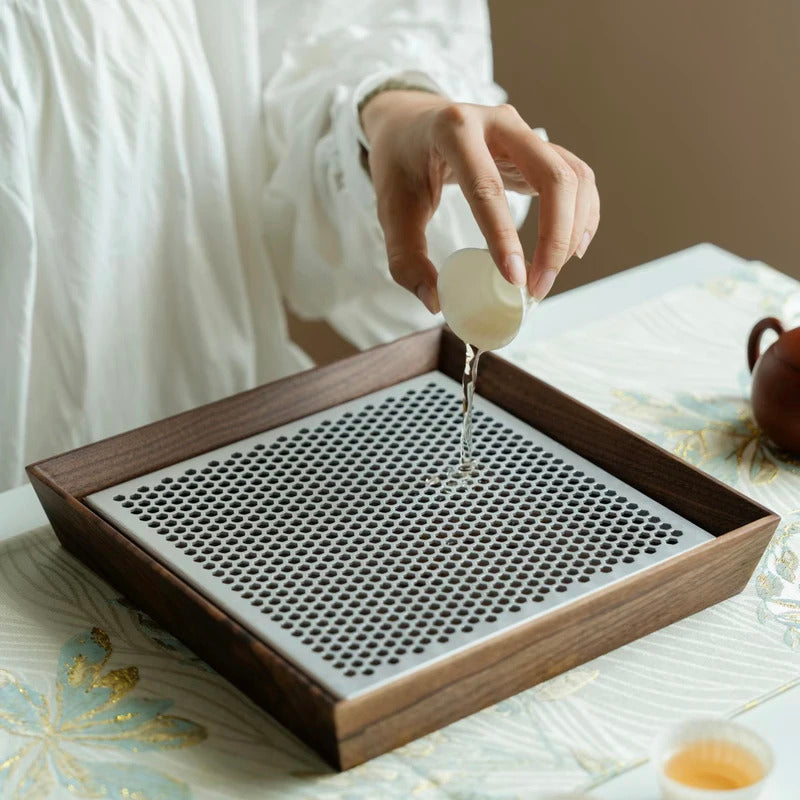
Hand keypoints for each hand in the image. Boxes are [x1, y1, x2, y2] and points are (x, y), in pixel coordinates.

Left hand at [361, 91, 599, 311]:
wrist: (409, 122)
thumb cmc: (399, 165)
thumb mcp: (390, 210)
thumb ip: (406, 259)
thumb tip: (436, 302)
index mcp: (454, 130)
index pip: (487, 187)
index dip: (504, 237)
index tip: (514, 280)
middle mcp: (497, 122)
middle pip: (552, 175)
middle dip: (555, 238)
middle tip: (538, 287)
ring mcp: (523, 131)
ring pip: (573, 176)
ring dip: (573, 230)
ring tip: (550, 274)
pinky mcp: (538, 147)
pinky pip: (576, 177)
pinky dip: (582, 214)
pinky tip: (572, 248)